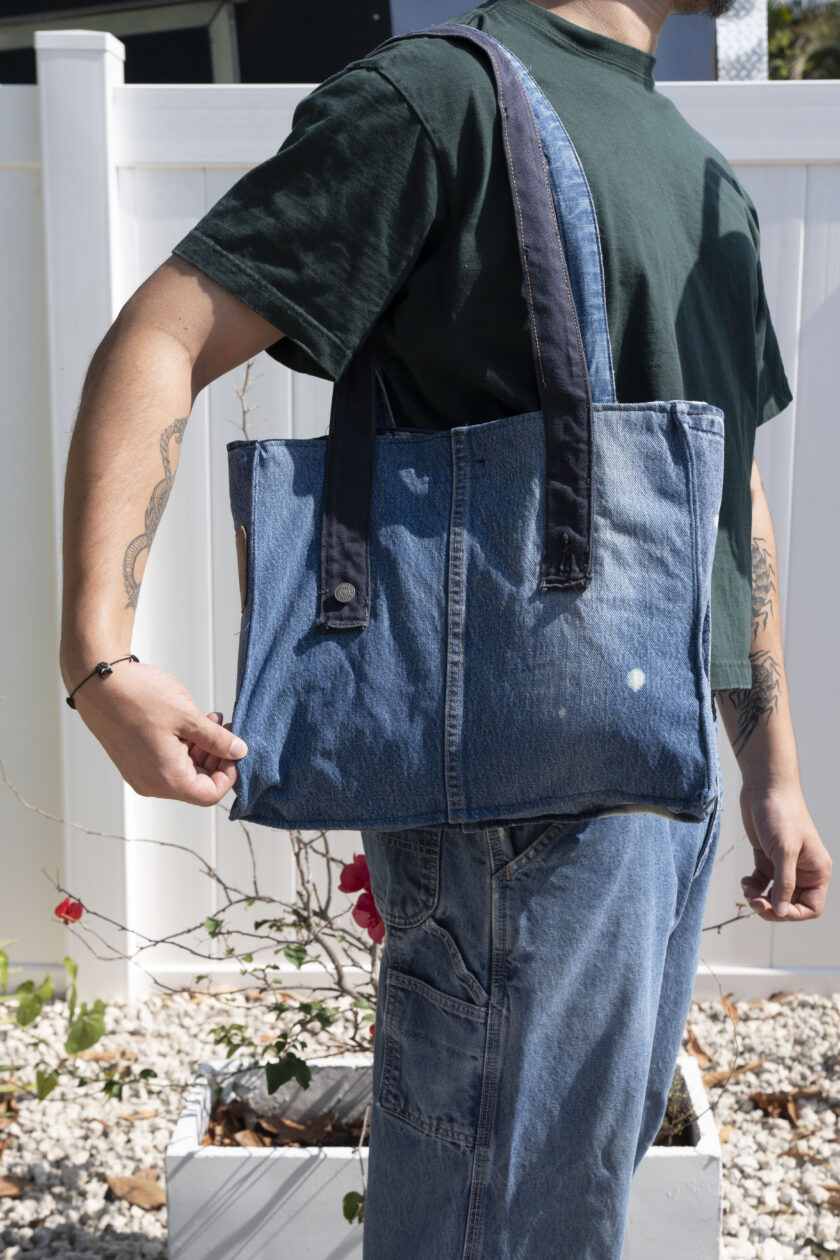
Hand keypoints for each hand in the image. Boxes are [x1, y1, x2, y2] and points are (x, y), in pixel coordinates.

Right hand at [68, 660, 246, 805]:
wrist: (99, 682)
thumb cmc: (138, 698)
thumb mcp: (188, 717)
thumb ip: (217, 739)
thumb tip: (238, 751)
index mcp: (166, 779)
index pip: (209, 794)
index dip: (228, 774)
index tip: (235, 751)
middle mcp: (151, 783)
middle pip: (196, 784)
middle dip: (216, 758)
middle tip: (227, 731)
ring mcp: (140, 772)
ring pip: (182, 771)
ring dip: (201, 750)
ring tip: (211, 722)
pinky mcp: (134, 759)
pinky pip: (166, 761)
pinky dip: (183, 746)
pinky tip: (192, 724)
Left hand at [738, 781, 831, 920]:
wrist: (764, 787)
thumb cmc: (781, 814)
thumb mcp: (784, 851)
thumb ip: (784, 884)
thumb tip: (782, 912)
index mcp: (817, 870)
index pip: (811, 907)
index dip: (793, 914)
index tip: (774, 909)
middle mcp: (803, 870)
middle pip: (790, 904)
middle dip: (772, 907)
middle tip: (755, 902)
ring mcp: (784, 864)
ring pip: (774, 895)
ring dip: (760, 899)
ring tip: (747, 891)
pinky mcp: (767, 857)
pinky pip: (762, 882)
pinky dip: (753, 886)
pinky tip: (745, 882)